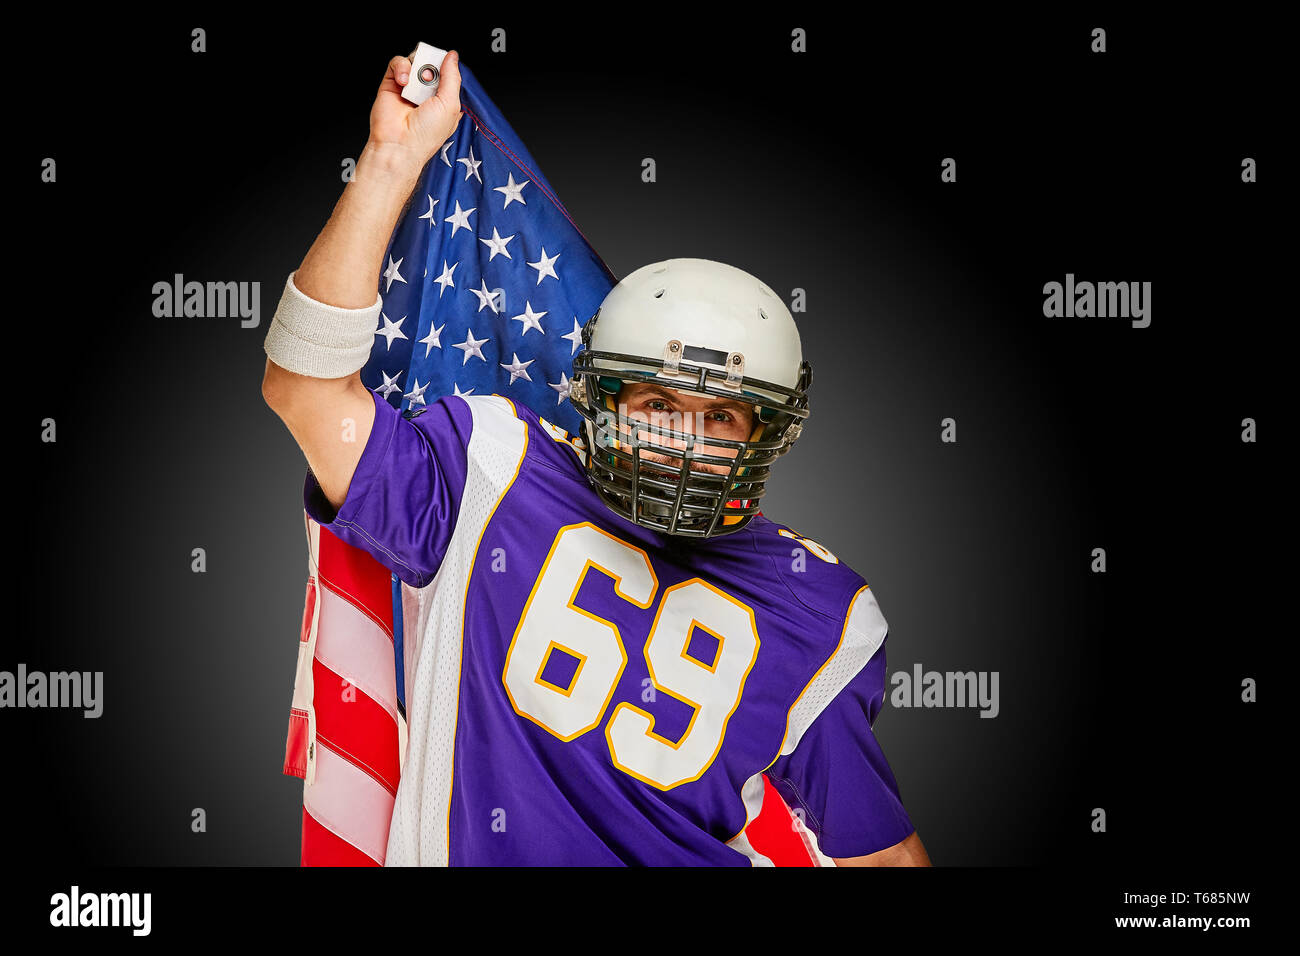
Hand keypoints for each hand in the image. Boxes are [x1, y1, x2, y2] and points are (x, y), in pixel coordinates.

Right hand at [366, 50, 462, 172]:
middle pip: (432, 63)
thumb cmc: (426, 134)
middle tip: (431, 77)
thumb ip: (453, 77)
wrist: (400, 143)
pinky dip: (401, 67)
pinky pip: (397, 63)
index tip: (447, 65)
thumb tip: (452, 56)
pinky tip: (404, 82)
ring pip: (415, 60)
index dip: (447, 66)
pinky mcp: (391, 83)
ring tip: (416, 84)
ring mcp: (409, 88)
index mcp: (444, 100)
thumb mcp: (451, 104)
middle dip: (432, 65)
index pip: (448, 72)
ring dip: (417, 68)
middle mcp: (426, 93)